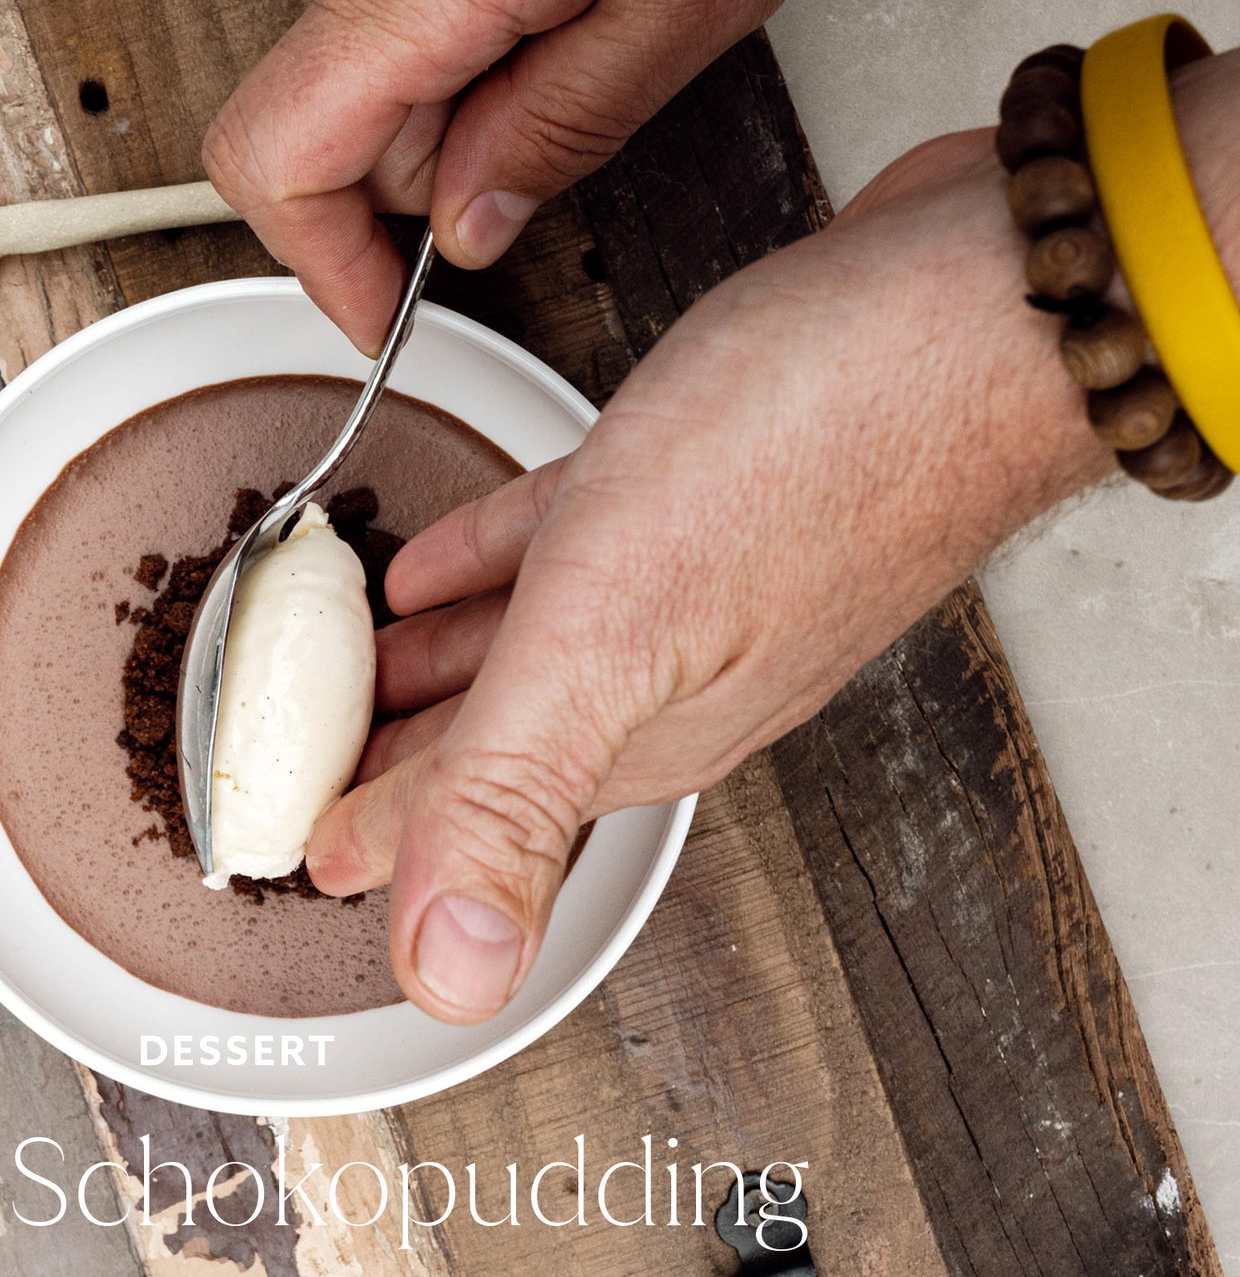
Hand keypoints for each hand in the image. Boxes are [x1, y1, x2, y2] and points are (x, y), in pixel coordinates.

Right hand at [203, 0, 934, 349]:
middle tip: (560, 162)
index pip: (277, 158)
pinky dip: (485, 12)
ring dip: (474, 88)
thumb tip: (473, 222)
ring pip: (385, 46)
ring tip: (613, 27)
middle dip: (435, 180)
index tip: (390, 310)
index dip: (320, 266)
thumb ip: (571, 122)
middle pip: (335, 119)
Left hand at [304, 128, 1121, 1022]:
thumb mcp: (614, 633)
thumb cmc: (823, 446)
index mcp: (634, 731)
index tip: (291, 852)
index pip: (464, 819)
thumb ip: (513, 795)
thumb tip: (443, 974)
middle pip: (483, 742)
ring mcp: (687, 587)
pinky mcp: (700, 493)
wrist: (986, 302)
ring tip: (357, 671)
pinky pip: (561, 551)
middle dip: (389, 760)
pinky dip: (489, 566)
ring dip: (435, 670)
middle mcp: (662, 675)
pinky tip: (446, 560)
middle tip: (304, 762)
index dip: (367, 838)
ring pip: (520, 652)